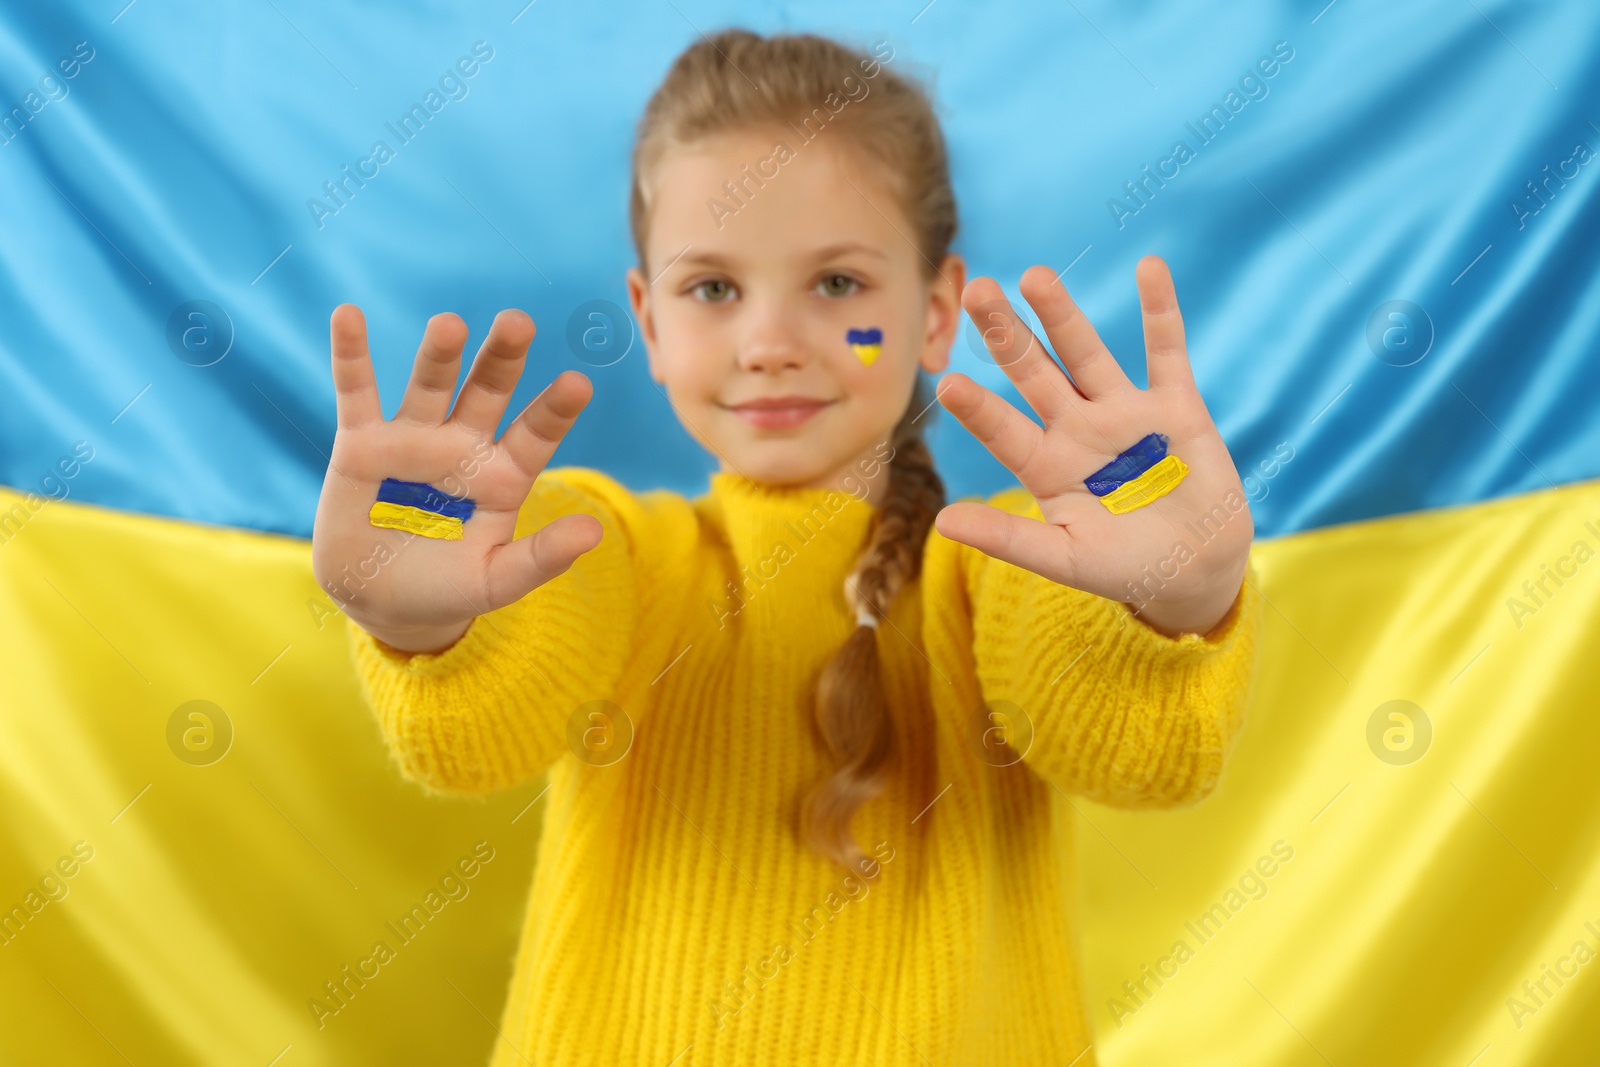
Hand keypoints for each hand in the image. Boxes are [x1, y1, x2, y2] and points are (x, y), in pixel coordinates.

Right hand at [310, 305, 601, 652]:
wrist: (381, 602)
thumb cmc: (449, 588)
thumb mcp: (497, 580)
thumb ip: (542, 557)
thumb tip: (595, 532)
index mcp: (504, 474)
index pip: (536, 434)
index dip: (555, 410)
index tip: (578, 384)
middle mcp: (463, 446)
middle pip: (487, 391)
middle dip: (502, 358)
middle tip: (519, 322)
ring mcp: (413, 439)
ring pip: (429, 385)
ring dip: (438, 354)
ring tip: (450, 325)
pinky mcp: (361, 444)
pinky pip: (356, 392)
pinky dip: (351, 355)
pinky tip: (346, 315)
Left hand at [934, 255, 1251, 637]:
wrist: (1196, 570)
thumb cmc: (1123, 568)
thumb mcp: (1064, 559)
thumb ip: (1008, 539)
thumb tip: (942, 523)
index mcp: (1046, 466)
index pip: (1003, 430)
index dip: (978, 409)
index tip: (948, 382)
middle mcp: (1077, 429)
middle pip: (1034, 373)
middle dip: (1006, 335)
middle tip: (974, 291)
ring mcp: (1124, 413)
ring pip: (1087, 354)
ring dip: (1062, 315)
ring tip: (1034, 276)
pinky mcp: (1175, 406)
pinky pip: (1166, 351)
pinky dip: (1161, 311)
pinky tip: (1150, 268)